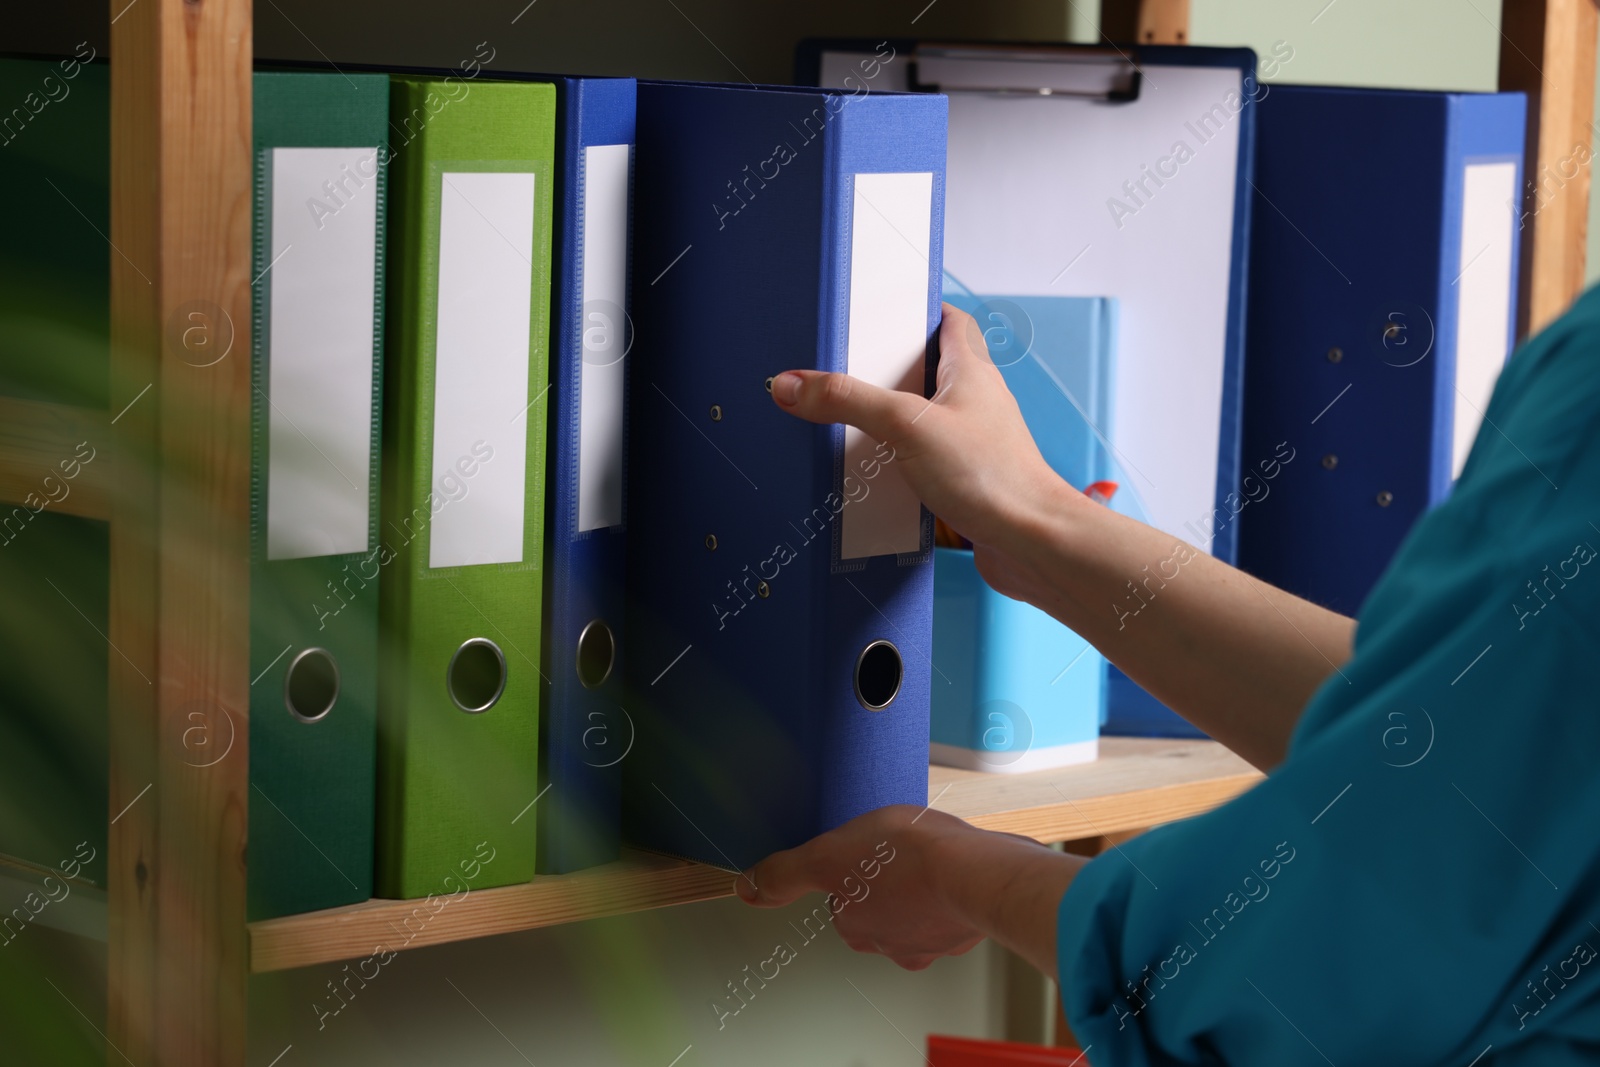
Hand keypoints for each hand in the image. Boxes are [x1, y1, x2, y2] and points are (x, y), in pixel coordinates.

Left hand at [737, 805, 1077, 974]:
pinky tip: (955, 862)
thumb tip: (748, 888)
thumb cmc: (906, 860)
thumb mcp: (827, 854)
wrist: (973, 872)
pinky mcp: (969, 925)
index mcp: (857, 929)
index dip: (848, 870)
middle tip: (893, 850)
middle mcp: (894, 945)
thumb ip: (786, 873)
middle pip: (879, 909)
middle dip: (885, 881)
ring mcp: (935, 938)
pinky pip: (954, 904)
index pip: (841, 902)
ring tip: (926, 853)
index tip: (860, 850)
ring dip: (920, 885)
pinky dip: (953, 886)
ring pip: (918, 910)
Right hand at [769, 303, 1082, 560]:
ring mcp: (973, 443)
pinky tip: (874, 477)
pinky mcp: (966, 481)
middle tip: (850, 369)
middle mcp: (976, 403)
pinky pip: (925, 463)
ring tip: (851, 423)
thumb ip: (849, 400)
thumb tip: (792, 383)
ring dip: (892, 422)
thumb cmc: (995, 477)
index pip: (950, 321)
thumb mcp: (907, 426)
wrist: (1033, 542)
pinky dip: (899, 465)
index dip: (918, 311)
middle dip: (890, 371)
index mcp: (971, 372)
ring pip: (925, 420)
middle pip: (931, 371)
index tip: (883, 310)